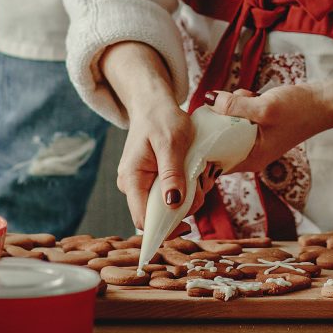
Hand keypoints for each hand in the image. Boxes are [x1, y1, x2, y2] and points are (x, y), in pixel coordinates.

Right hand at [114, 93, 195, 229]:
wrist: (154, 104)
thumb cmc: (161, 118)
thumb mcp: (171, 143)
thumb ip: (172, 174)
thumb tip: (173, 205)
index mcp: (131, 179)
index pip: (143, 220)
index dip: (165, 229)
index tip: (189, 225)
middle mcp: (132, 186)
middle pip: (158, 216)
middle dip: (183, 208)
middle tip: (201, 185)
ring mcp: (141, 184)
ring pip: (166, 207)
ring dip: (187, 197)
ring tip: (199, 174)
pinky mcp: (151, 180)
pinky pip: (169, 195)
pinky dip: (184, 189)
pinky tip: (193, 174)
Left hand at [209, 84, 332, 174]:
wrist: (325, 102)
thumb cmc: (300, 110)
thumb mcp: (264, 108)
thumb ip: (234, 107)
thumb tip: (209, 100)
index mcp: (251, 158)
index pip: (215, 161)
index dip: (203, 144)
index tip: (198, 123)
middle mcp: (251, 153)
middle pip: (218, 140)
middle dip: (219, 118)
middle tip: (230, 103)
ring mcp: (255, 139)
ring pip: (227, 124)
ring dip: (231, 107)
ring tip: (249, 98)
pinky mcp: (259, 125)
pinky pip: (239, 115)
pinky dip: (241, 103)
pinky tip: (253, 95)